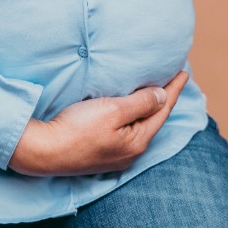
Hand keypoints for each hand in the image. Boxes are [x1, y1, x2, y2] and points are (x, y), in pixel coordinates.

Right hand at [8, 71, 188, 176]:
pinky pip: (126, 132)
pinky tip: (130, 113)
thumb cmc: (77, 129)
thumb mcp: (113, 110)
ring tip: (155, 93)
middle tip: (173, 80)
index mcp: (137, 141)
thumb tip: (163, 96)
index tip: (184, 71)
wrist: (44, 151)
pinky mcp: (100, 153)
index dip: (174, 89)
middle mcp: (130, 152)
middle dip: (164, 100)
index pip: (163, 110)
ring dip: (148, 109)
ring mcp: (115, 155)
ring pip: (139, 127)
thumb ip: (141, 103)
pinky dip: (133, 117)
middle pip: (153, 120)